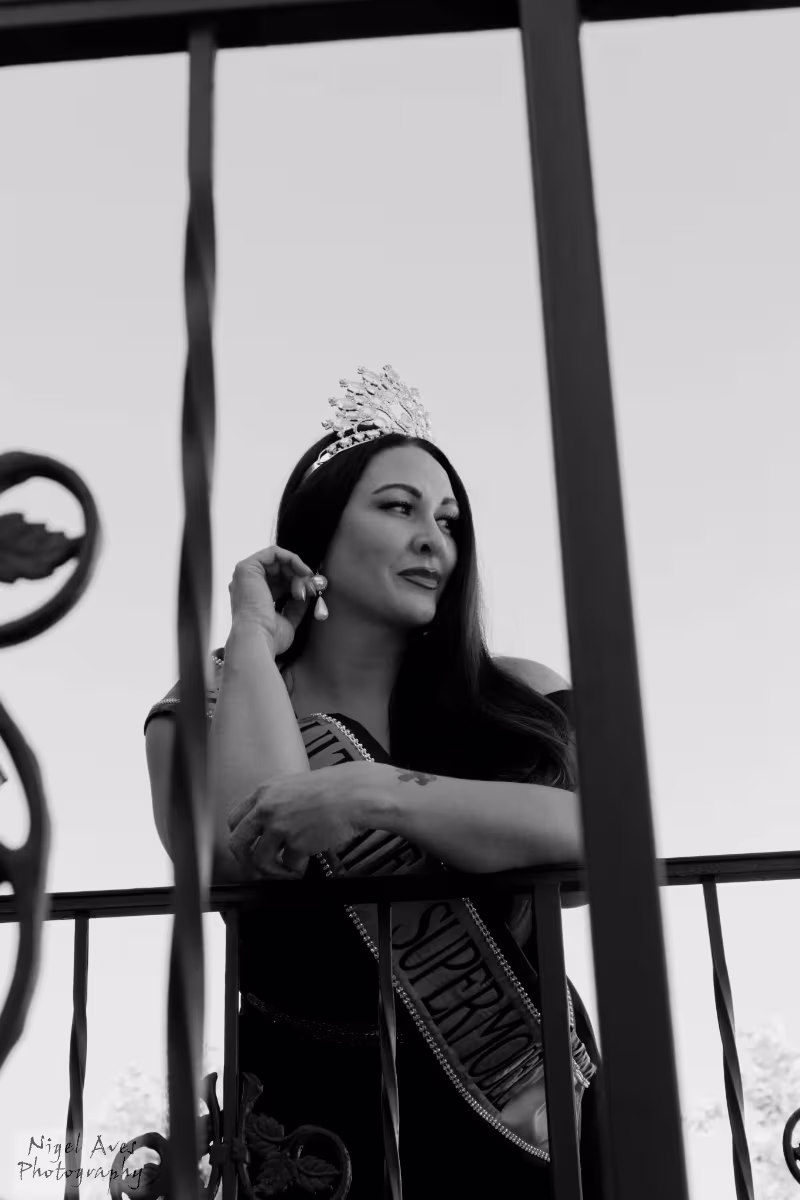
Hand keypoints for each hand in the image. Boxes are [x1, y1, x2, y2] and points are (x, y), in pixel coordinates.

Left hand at [226, 761, 384, 878]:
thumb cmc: (334, 789)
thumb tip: (267, 829)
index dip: (240, 838)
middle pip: (237, 843)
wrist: (356, 794)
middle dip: (245, 862)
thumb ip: (277, 803)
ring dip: (273, 871)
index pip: (235, 820)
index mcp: (265, 792)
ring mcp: (279, 826)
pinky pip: (289, 865)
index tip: (248, 848)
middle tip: (256, 871)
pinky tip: (307, 862)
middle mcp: (266, 808)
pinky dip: (297, 869)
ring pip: (259, 861)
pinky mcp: (296, 843)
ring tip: (289, 870)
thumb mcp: (295, 787)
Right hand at [228, 545, 319, 655]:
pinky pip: (274, 552)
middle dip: (300, 577)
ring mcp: (245, 575)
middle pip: (279, 570)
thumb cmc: (269, 637)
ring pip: (278, 561)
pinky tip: (303, 572)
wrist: (257, 640)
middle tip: (313, 588)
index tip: (312, 591)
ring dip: (298, 571)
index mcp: (252, 597)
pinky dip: (292, 559)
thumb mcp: (288, 620)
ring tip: (307, 586)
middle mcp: (246, 585)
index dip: (297, 583)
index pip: (278, 582)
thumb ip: (296, 605)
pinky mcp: (247, 567)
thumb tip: (308, 593)